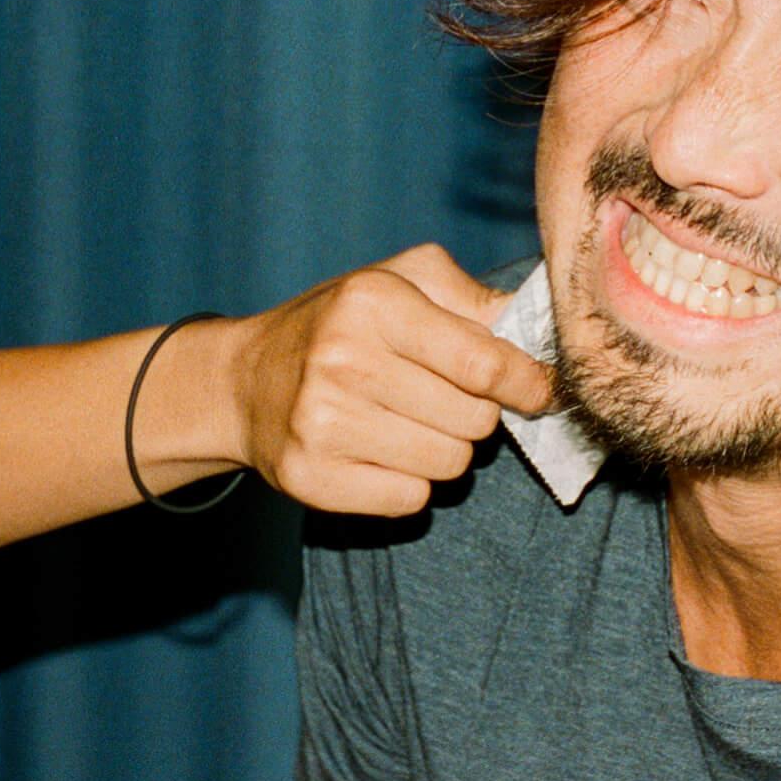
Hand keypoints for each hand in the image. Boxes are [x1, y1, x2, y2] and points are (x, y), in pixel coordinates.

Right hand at [222, 244, 552, 516]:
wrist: (245, 382)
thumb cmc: (339, 326)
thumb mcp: (398, 281)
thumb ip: (471, 296)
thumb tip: (536, 326)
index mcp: (372, 303)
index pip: (484, 362)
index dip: (526, 383)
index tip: (536, 390)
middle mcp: (344, 361)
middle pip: (475, 420)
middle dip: (475, 413)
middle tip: (441, 399)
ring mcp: (322, 424)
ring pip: (449, 465)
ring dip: (445, 450)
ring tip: (409, 424)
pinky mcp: (311, 477)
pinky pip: (410, 500)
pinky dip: (410, 483)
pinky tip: (382, 454)